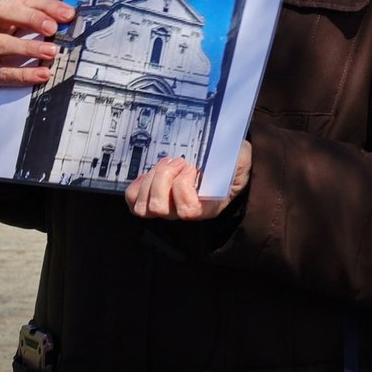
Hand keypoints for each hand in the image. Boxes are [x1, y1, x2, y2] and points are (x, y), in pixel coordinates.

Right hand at [0, 0, 75, 120]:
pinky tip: (43, 74)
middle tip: (53, 28)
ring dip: (28, 47)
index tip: (68, 14)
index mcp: (0, 10)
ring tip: (52, 52)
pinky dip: (25, 74)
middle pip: (2, 13)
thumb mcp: (23, 28)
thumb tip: (72, 19)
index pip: (23, 1)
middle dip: (30, 18)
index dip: (46, 6)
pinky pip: (3, 74)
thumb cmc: (13, 42)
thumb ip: (45, 21)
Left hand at [125, 140, 251, 221]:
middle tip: (179, 162)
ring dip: (151, 179)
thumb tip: (216, 158)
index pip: (187, 211)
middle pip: (159, 208)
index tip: (194, 167)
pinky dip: (138, 184)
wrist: (222, 161)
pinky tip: (152, 172)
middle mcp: (183, 213)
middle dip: (164, 178)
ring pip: (143, 206)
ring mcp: (165, 208)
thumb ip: (235, 161)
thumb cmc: (231, 161)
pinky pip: (133, 199)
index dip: (184, 186)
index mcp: (206, 208)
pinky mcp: (151, 199)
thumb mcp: (239, 159)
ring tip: (166, 164)